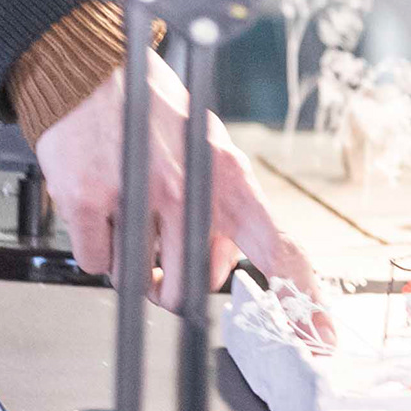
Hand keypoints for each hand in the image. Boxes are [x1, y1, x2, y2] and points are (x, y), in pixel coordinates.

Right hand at [36, 54, 333, 336]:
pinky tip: (102, 209)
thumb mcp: (208, 150)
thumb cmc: (155, 112)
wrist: (91, 71)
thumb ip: (223, 212)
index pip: (278, 248)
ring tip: (128, 214)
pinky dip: (97, 246)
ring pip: (137, 278)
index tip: (320, 339)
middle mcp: (188, 188)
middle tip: (160, 265)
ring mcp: (138, 194)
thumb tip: (221, 271)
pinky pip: (96, 261)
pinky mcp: (90, 200)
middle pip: (188, 289)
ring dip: (130, 261)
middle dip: (171, 290)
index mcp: (228, 177)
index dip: (302, 300)